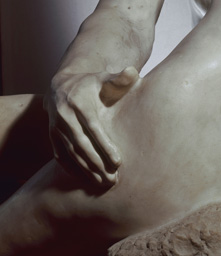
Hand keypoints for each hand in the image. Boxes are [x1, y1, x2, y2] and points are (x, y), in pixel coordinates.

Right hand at [45, 67, 139, 185]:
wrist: (60, 85)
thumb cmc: (89, 84)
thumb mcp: (103, 78)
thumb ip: (119, 78)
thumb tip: (133, 71)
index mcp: (80, 103)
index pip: (94, 128)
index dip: (105, 145)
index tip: (118, 161)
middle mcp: (65, 116)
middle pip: (82, 145)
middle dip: (97, 164)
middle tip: (112, 179)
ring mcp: (56, 128)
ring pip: (71, 153)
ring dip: (86, 170)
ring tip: (102, 183)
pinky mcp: (52, 136)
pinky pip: (60, 156)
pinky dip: (71, 169)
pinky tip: (84, 179)